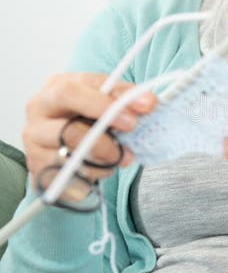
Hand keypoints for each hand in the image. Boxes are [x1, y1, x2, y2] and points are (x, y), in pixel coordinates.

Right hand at [23, 72, 156, 182]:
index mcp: (54, 90)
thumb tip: (148, 103)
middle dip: (105, 144)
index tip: (135, 118)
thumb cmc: (88, 112)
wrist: (69, 138)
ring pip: (70, 161)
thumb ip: (125, 97)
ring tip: (115, 159)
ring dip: (102, 164)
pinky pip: (70, 182)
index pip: (71, 94)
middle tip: (127, 151)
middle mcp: (38, 117)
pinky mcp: (39, 172)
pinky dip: (91, 179)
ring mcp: (34, 146)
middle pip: (68, 133)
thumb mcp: (105, 97)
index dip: (104, 107)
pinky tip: (98, 170)